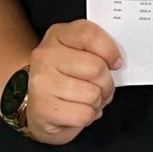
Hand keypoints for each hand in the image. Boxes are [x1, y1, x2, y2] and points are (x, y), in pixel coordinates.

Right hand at [23, 19, 123, 145]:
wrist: (35, 104)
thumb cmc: (64, 78)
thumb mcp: (79, 53)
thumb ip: (97, 49)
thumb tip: (117, 61)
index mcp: (57, 36)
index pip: (89, 34)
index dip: (110, 51)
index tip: (115, 62)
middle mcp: (45, 56)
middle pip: (96, 68)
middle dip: (106, 83)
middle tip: (99, 88)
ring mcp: (41, 82)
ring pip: (93, 94)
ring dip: (96, 102)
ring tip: (85, 100)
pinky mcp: (43, 108)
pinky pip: (84, 114)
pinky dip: (87, 117)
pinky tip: (75, 111)